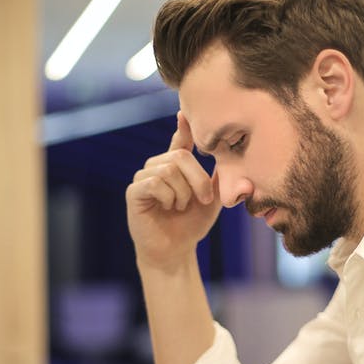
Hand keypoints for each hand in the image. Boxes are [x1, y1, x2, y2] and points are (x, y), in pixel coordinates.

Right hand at [125, 112, 220, 268]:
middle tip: (204, 200)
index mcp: (176, 166)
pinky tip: (168, 207)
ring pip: (168, 169)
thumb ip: (217, 177)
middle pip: (179, 156)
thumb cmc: (192, 225)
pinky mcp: (134, 192)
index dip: (183, 127)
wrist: (176, 251)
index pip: (180, 140)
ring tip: (180, 207)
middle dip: (198, 179)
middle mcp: (157, 167)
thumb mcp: (212, 200)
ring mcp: (143, 178)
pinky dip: (168, 196)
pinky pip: (154, 182)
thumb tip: (229, 155)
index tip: (184, 113)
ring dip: (183, 192)